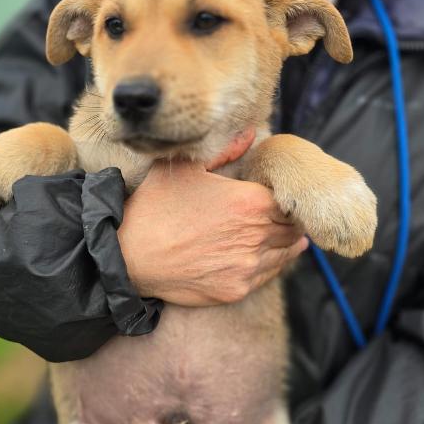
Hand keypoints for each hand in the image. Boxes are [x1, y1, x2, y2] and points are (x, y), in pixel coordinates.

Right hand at [118, 160, 306, 305]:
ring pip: (285, 253)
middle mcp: (256, 235)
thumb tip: (249, 134)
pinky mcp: (236, 289)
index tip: (279, 198)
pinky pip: (267, 276)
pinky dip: (268, 265)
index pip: (289, 201)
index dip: (286, 199)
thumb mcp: (186, 169)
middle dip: (289, 221)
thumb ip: (225, 151)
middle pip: (293, 228)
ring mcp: (248, 266)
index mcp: (251, 201)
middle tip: (285, 218)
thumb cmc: (156, 207)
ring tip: (280, 237)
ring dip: (285, 244)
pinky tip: (260, 256)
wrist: (131, 255)